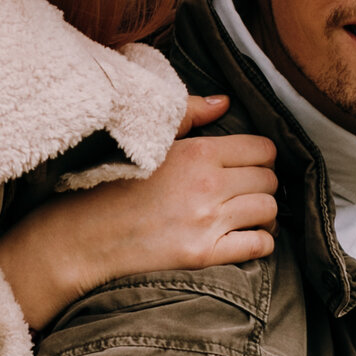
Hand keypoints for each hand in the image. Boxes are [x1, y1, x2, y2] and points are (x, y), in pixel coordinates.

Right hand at [0, 95, 278, 329]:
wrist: (85, 236)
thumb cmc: (113, 186)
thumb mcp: (151, 144)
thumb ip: (190, 117)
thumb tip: (224, 102)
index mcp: (196, 153)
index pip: (262, 148)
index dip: (262, 157)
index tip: (251, 165)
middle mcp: (207, 185)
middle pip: (269, 179)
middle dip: (263, 184)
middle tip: (248, 191)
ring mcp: (207, 221)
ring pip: (269, 210)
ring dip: (264, 213)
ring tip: (249, 215)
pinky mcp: (204, 254)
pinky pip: (259, 245)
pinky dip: (261, 241)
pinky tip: (247, 238)